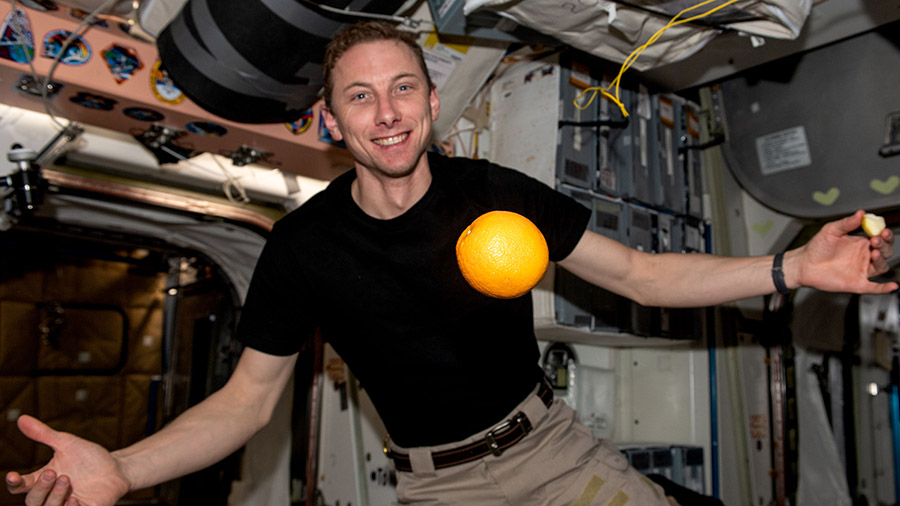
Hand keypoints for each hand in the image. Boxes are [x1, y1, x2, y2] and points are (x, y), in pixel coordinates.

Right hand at [5, 415, 129, 505]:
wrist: (116, 468)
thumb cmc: (89, 458)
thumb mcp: (66, 444)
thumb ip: (44, 434)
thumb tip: (22, 418)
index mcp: (43, 480)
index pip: (20, 487)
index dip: (14, 483)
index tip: (13, 476)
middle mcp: (51, 496)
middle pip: (32, 501)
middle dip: (40, 488)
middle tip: (52, 473)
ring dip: (54, 497)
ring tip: (65, 479)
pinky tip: (74, 498)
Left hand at [794, 210, 897, 293]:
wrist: (804, 264)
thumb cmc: (817, 247)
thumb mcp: (831, 231)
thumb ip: (846, 223)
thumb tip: (861, 213)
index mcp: (862, 243)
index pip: (881, 237)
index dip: (885, 234)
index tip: (883, 230)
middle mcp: (865, 256)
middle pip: (885, 251)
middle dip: (884, 244)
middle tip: (876, 239)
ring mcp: (862, 270)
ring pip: (881, 266)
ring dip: (882, 260)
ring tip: (875, 252)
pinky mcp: (857, 283)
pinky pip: (874, 287)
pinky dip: (884, 288)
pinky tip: (892, 286)